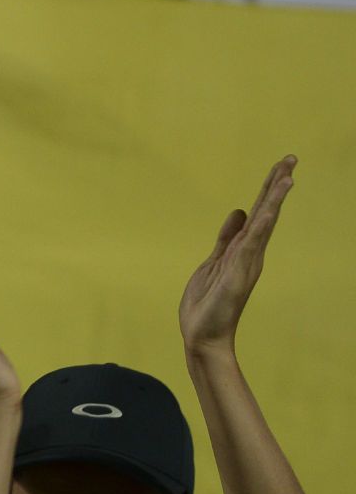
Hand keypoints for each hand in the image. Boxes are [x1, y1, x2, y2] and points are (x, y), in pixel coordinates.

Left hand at [180, 155, 295, 353]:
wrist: (203, 335)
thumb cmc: (208, 303)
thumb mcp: (214, 261)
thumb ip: (227, 237)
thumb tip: (239, 212)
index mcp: (243, 249)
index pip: (258, 212)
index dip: (268, 189)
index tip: (282, 165)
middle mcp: (250, 253)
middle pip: (266, 212)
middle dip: (277, 185)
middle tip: (292, 158)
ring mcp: (246, 262)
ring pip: (264, 224)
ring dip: (274, 200)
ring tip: (287, 177)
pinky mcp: (238, 273)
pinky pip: (250, 245)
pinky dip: (259, 227)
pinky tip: (266, 210)